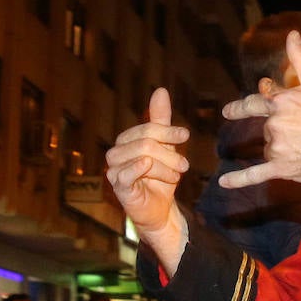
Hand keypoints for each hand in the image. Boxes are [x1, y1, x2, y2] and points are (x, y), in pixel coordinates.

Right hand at [105, 88, 191, 273]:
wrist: (160, 209)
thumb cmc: (160, 177)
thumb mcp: (165, 147)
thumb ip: (160, 121)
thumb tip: (160, 90)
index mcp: (127, 140)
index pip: (147, 128)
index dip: (167, 130)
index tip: (185, 136)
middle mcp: (116, 153)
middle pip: (145, 141)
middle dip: (169, 152)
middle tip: (184, 165)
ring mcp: (114, 170)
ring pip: (141, 156)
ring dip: (164, 166)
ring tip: (176, 175)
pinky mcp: (118, 187)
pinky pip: (124, 174)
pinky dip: (137, 168)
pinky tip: (148, 166)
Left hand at [219, 32, 300, 188]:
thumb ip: (300, 59)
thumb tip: (292, 34)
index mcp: (281, 103)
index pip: (255, 103)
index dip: (245, 106)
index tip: (229, 112)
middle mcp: (276, 125)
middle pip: (269, 129)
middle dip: (285, 131)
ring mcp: (278, 148)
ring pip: (271, 150)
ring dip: (285, 150)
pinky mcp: (283, 169)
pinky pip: (256, 174)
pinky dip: (239, 179)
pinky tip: (224, 183)